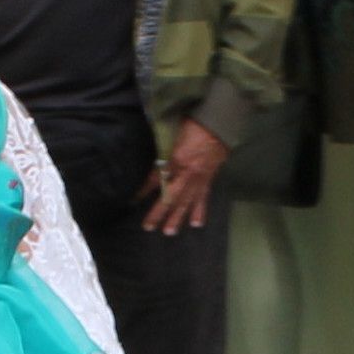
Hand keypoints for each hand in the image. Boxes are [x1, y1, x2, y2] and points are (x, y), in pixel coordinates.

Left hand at [143, 118, 226, 235]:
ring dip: (177, 218)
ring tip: (169, 232)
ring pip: (187, 202)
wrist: (221, 122)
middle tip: (148, 227)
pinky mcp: (209, 179)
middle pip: (170, 196)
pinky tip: (196, 223)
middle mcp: (188, 173)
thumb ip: (164, 148)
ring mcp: (200, 178)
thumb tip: (154, 161)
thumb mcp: (173, 132)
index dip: (144, 190)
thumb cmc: (194, 122)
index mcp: (177, 159)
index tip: (133, 200)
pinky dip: (199, 211)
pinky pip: (204, 198)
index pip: (156, 178)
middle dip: (159, 212)